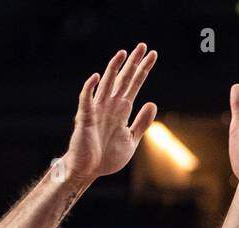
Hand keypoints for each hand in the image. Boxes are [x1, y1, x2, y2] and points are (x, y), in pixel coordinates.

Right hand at [61, 43, 158, 185]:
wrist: (88, 171)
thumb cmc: (107, 156)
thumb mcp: (131, 140)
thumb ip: (142, 123)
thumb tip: (152, 104)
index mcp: (121, 110)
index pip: (134, 85)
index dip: (143, 70)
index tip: (153, 56)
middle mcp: (109, 106)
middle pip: (123, 80)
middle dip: (133, 64)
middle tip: (143, 46)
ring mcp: (97, 111)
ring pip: (107, 85)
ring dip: (114, 69)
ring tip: (123, 53)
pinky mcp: (85, 119)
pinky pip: (87, 100)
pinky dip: (91, 88)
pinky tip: (98, 77)